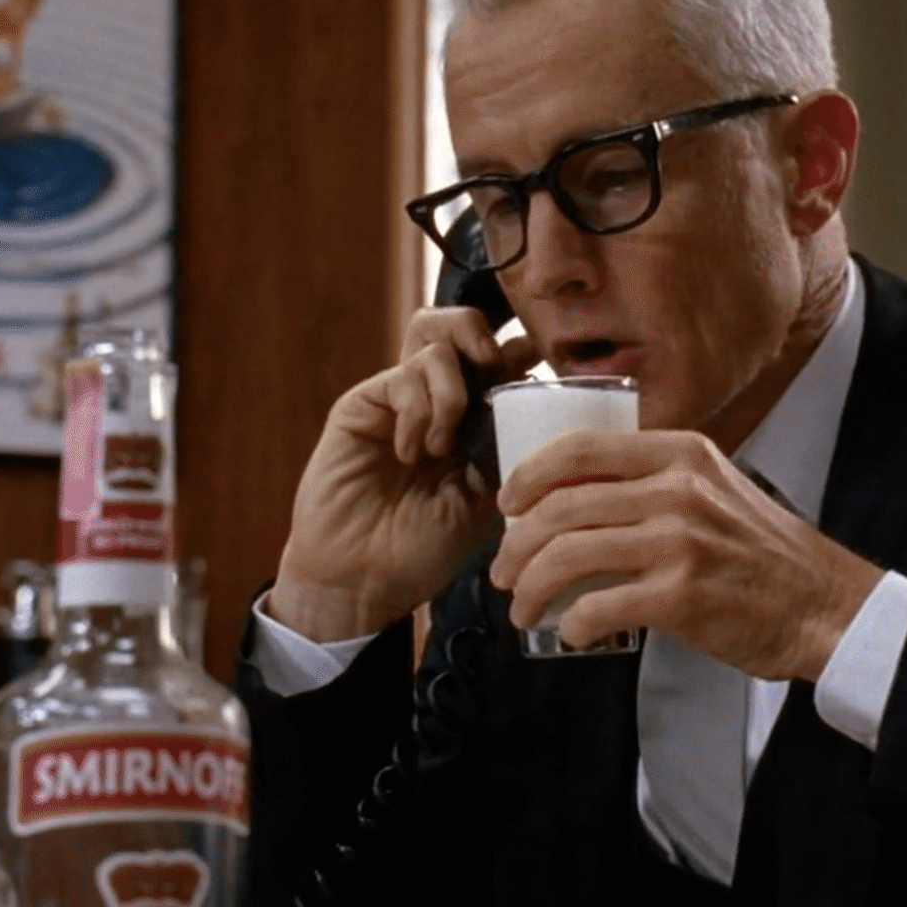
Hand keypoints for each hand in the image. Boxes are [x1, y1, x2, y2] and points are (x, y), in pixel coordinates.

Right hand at [272, 308, 538, 640]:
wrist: (364, 581)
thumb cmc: (425, 551)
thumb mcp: (487, 504)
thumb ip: (509, 451)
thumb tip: (543, 406)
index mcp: (477, 422)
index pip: (504, 360)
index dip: (524, 352)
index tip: (541, 370)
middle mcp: (438, 401)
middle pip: (461, 325)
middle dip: (481, 335)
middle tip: (492, 367)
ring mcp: (399, 401)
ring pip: (432, 339)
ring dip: (450, 390)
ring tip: (443, 446)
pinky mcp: (362, 406)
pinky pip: (401, 378)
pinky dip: (416, 412)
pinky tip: (411, 454)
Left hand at [488, 431, 882, 680]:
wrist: (824, 605)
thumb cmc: (766, 556)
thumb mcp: (716, 490)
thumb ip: (659, 483)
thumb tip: (579, 498)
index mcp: (682, 455)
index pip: (582, 449)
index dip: (530, 475)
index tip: (508, 504)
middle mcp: (677, 491)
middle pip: (562, 508)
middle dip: (516, 546)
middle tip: (503, 573)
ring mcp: (678, 543)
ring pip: (568, 555)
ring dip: (530, 588)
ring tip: (522, 609)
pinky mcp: (680, 596)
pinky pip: (598, 607)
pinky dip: (572, 624)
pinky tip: (571, 634)